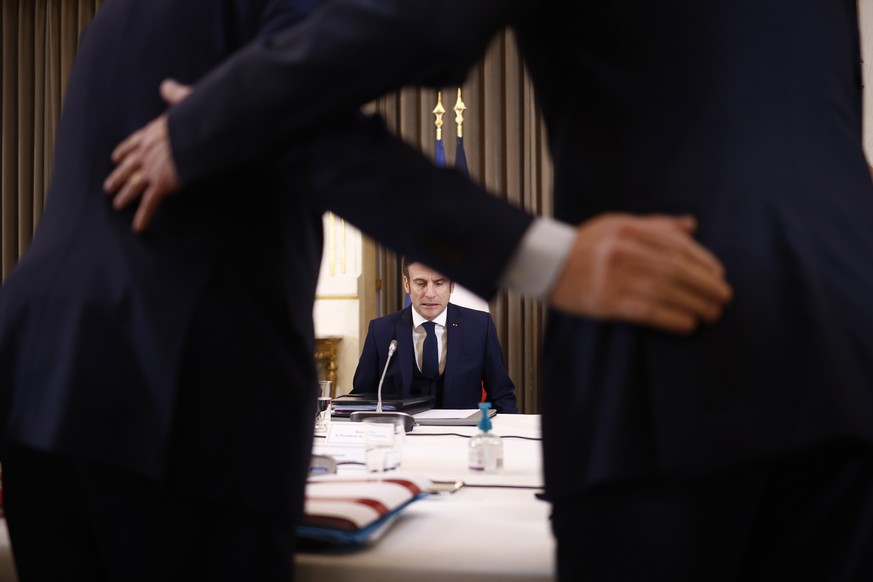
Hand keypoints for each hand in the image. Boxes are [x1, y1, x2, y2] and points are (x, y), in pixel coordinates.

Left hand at [103, 79, 192, 231]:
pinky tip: (138, 227)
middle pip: (127, 166)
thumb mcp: (186, 100)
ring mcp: (152, 169)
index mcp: (154, 132)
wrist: (199, 131)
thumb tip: (167, 85)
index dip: (124, 151)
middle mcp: (148, 151)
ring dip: (124, 196)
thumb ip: (175, 94)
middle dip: (117, 176)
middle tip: (108, 186)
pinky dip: (143, 216)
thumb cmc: (197, 116)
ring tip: (116, 206)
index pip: (134, 143)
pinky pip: (150, 204)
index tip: (116, 157)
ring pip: (133, 185)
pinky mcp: (161, 184)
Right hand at [549, 213, 731, 333]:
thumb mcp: (618, 224)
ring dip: (695, 304)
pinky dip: (672, 318)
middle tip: (723, 298)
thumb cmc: (584, 244)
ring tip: (712, 314)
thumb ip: (656, 225)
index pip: (677, 245)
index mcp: (630, 229)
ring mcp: (616, 277)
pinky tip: (687, 324)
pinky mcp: (608, 301)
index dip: (703, 261)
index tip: (719, 275)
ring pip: (667, 292)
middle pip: (676, 270)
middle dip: (705, 286)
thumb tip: (691, 226)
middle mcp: (625, 251)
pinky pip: (648, 311)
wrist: (545, 263)